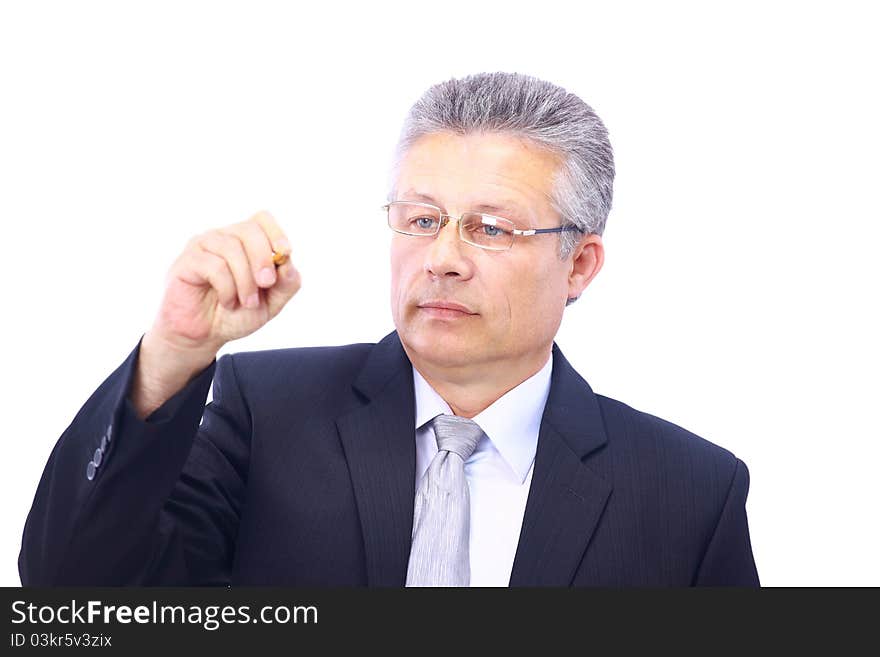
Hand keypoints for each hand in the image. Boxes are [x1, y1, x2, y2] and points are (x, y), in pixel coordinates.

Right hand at [151, 210, 300, 352]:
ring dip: (245, 280)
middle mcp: (225, 238)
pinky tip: (227, 301)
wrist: (205, 336)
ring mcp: (204, 246)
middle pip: (249, 229)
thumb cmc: (237, 314)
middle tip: (267, 284)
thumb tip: (289, 262)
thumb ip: (287, 283)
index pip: (262, 219)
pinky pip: (214, 265)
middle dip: (263, 258)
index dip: (276, 233)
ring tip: (246, 302)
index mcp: (246, 243)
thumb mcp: (272, 303)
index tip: (285, 254)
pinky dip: (227, 288)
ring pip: (232, 248)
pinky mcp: (187, 261)